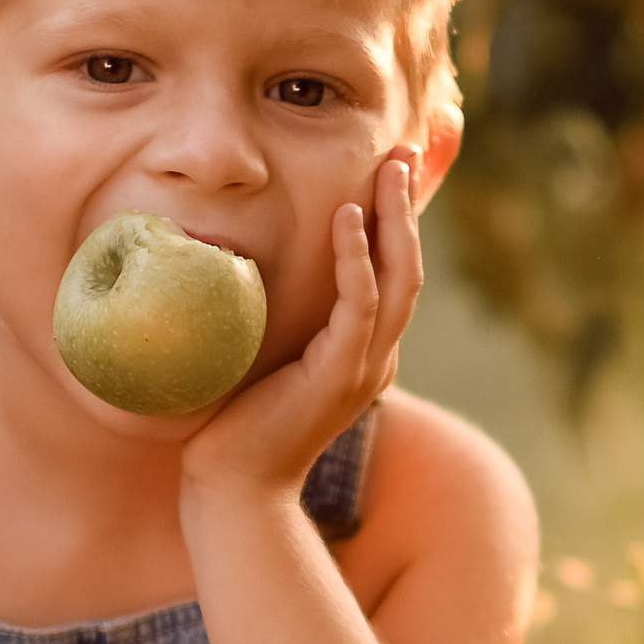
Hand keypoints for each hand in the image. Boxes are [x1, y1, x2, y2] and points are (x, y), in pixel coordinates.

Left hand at [179, 151, 422, 504]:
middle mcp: (375, 358)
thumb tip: (252, 272)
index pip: (392, 276)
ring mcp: (363, 368)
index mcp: (363, 354)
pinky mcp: (339, 376)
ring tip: (386, 170)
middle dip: (405, 207)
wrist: (235, 490)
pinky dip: (356, 259)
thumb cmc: (239, 429)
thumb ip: (280, 325)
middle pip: (407, 268)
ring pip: (396, 280)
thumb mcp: (267, 361)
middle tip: (400, 152)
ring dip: (392, 220)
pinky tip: (347, 218)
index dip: (393, 223)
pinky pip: (358, 305)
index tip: (387, 173)